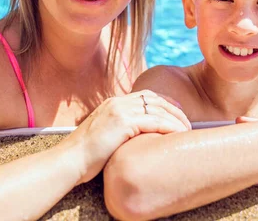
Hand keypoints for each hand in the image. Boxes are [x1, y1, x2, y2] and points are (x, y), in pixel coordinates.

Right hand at [65, 90, 190, 182]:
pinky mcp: (123, 122)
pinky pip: (154, 121)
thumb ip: (121, 129)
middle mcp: (118, 102)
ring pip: (158, 109)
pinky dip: (169, 127)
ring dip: (176, 119)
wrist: (70, 160)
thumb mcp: (105, 135)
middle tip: (187, 123)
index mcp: (113, 102)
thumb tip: (137, 136)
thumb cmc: (86, 155)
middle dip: (174, 110)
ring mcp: (120, 110)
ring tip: (187, 131)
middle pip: (155, 100)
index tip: (178, 113)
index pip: (146, 96)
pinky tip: (178, 135)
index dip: (165, 103)